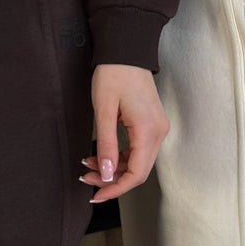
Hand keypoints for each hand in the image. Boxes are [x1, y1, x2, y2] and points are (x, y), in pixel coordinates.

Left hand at [80, 64, 169, 201]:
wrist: (126, 51)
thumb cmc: (114, 75)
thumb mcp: (104, 110)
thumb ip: (106, 144)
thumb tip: (106, 174)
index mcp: (148, 130)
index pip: (137, 173)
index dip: (116, 188)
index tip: (96, 195)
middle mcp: (158, 132)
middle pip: (139, 170)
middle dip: (112, 180)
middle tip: (86, 179)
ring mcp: (157, 127)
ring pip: (138, 161)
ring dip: (115, 168)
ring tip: (89, 165)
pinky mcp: (152, 123)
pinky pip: (139, 149)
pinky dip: (121, 156)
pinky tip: (101, 154)